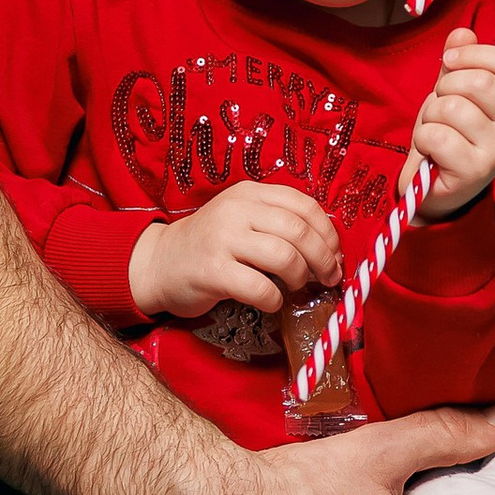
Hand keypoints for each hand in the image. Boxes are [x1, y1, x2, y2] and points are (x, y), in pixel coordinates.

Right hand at [128, 181, 341, 321]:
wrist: (158, 263)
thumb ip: (279, 224)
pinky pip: (260, 287)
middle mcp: (236, 210)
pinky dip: (274, 299)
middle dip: (323, 259)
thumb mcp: (243, 220)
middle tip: (327, 277)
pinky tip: (271, 301)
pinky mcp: (212, 271)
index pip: (305, 205)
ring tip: (295, 286)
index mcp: (250, 193)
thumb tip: (330, 249)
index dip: (328, 233)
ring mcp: (222, 239)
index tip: (336, 255)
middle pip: (299, 231)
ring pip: (284, 256)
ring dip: (300, 277)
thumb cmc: (211, 245)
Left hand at [406, 34, 494, 217]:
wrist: (436, 187)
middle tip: (440, 106)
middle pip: (479, 82)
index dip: (473, 54)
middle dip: (445, 87)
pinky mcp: (476, 170)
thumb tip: (462, 33)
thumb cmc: (449, 135)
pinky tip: (432, 152)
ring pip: (452, 107)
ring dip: (430, 116)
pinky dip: (423, 139)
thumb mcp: (454, 92)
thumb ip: (459, 62)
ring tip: (436, 131)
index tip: (448, 62)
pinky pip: (437, 135)